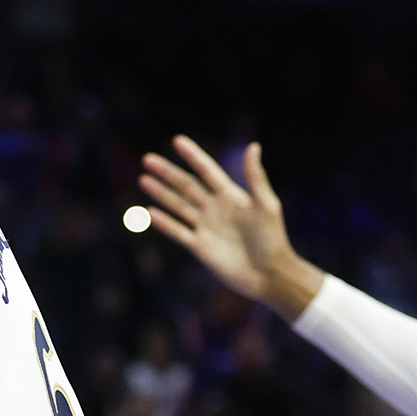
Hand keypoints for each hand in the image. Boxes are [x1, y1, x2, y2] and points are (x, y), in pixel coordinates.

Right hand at [138, 138, 315, 318]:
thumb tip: (253, 146)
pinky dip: (164, 223)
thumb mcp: (266, 204)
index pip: (207, 170)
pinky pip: (178, 232)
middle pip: (186, 186)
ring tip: (143, 180)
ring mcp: (206, 227)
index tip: (177, 141)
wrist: (269, 275)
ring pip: (178, 206)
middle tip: (147, 159)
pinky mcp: (200, 247)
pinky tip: (150, 212)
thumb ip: (256, 177)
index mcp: (231, 195)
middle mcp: (215, 208)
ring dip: (161, 193)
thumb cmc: (273, 239)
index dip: (192, 156)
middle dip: (167, 172)